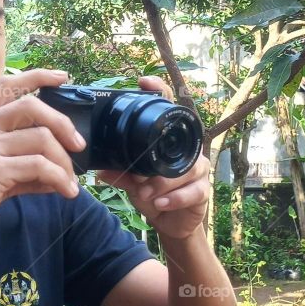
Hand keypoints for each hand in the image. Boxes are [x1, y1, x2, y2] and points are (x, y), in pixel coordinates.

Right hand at [0, 68, 86, 247]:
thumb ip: (18, 166)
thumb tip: (55, 175)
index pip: (9, 86)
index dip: (39, 77)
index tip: (61, 77)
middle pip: (33, 107)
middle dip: (64, 124)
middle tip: (78, 146)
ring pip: (42, 139)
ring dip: (64, 162)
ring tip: (71, 182)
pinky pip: (38, 166)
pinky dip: (59, 179)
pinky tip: (65, 192)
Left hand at [96, 75, 210, 240]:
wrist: (170, 223)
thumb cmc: (153, 195)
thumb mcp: (132, 183)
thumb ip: (121, 174)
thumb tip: (101, 169)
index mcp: (169, 143)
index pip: (168, 110)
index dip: (160, 92)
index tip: (144, 82)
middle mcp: (187, 151)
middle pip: (177, 145)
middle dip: (157, 165)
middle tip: (138, 180)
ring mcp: (198, 170)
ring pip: (185, 171)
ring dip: (162, 184)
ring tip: (146, 194)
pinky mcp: (203, 190)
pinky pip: (193, 191)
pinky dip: (174, 198)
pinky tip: (160, 203)